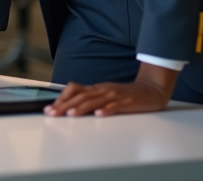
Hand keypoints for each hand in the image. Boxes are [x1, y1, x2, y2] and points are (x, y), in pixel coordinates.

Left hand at [45, 63, 178, 116]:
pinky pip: (116, 106)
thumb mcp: (106, 93)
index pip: (75, 90)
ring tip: (70, 114)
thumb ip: (91, 97)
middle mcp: (103, 90)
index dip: (62, 97)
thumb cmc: (127, 94)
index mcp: (97, 89)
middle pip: (81, 96)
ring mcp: (115, 95)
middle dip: (65, 105)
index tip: (50, 107)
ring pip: (95, 101)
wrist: (152, 89)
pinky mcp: (128, 102)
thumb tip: (71, 104)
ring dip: (81, 108)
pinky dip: (107, 110)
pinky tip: (99, 114)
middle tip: (52, 112)